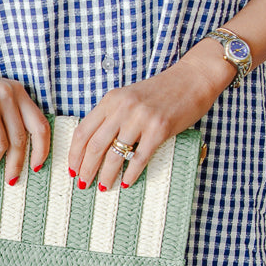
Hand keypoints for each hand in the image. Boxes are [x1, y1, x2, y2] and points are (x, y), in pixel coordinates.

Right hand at [0, 37, 50, 183]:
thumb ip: (10, 113)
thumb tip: (22, 150)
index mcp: (17, 91)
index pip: (40, 125)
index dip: (42, 150)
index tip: (36, 167)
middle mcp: (6, 94)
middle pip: (20, 139)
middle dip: (16, 164)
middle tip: (11, 178)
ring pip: (1, 144)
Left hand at [69, 47, 231, 190]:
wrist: (192, 79)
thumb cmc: (160, 91)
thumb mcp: (128, 97)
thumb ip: (111, 115)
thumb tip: (93, 146)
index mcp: (111, 100)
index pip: (83, 131)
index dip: (74, 154)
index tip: (72, 169)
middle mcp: (123, 108)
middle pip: (95, 146)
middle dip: (86, 169)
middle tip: (84, 183)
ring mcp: (141, 119)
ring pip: (115, 155)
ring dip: (106, 175)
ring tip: (104, 187)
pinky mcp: (159, 129)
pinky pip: (139, 158)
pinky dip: (131, 174)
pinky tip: (126, 183)